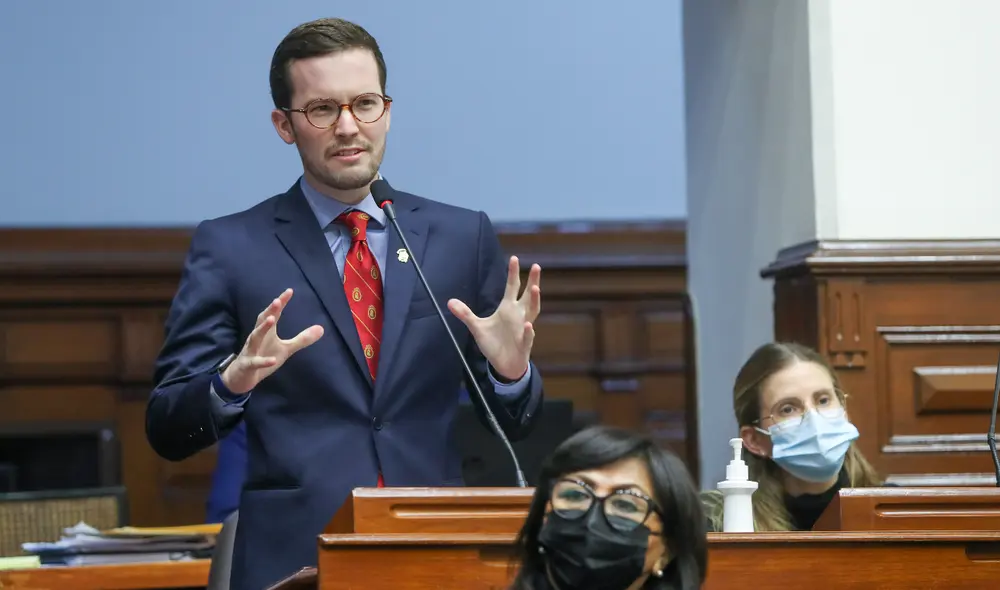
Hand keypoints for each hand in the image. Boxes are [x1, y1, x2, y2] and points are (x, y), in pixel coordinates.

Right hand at [221, 289, 323, 393]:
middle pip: (262, 321)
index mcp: (267, 332)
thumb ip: (302, 339)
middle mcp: (257, 338)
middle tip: (277, 301)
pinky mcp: (248, 365)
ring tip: (271, 320)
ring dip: (262, 328)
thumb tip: (322, 328)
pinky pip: (255, 362)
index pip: (273, 314)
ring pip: (254, 337)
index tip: (289, 291)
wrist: (242, 377)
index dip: (280, 303)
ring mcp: (250, 351)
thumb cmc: (264, 357)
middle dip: (270, 311)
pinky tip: (272, 360)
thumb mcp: (286, 349)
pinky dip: (263, 361)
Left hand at [447, 256, 540, 380]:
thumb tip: (449, 301)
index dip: (513, 273)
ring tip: (535, 288)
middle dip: (532, 281)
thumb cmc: (495, 342)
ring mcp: (523, 329)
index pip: (512, 287)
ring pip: (532, 312)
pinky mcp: (524, 343)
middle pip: (528, 295)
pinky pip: (527, 336)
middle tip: (536, 266)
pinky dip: (528, 331)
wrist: (505, 363)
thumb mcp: (477, 327)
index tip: (514, 258)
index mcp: (508, 308)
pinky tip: (528, 325)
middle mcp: (518, 315)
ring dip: (535, 301)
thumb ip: (465, 314)